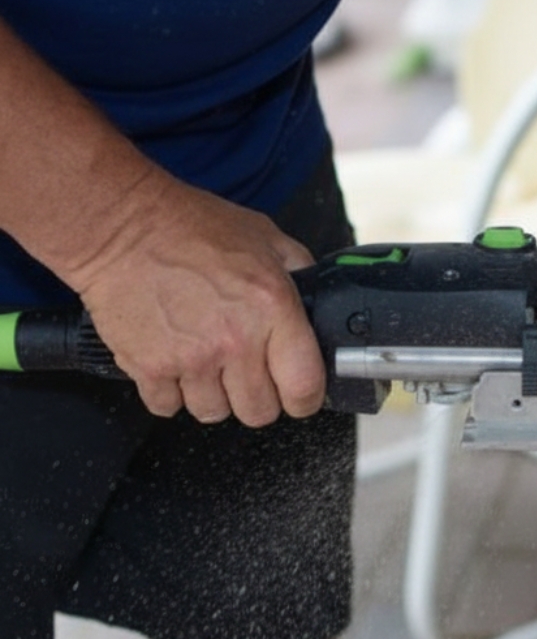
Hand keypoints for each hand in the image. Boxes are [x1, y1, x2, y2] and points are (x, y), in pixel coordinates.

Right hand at [67, 168, 325, 424]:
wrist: (118, 225)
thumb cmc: (188, 227)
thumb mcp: (263, 236)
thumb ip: (298, 271)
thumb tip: (316, 301)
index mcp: (272, 308)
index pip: (304, 388)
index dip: (303, 397)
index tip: (295, 392)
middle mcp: (234, 340)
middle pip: (259, 412)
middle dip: (255, 396)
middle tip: (243, 369)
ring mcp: (190, 358)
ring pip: (214, 413)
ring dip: (210, 393)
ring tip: (202, 356)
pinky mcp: (149, 368)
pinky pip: (169, 407)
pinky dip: (169, 391)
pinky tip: (171, 359)